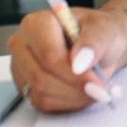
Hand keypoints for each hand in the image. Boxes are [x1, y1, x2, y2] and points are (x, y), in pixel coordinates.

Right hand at [7, 7, 126, 112]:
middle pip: (40, 77)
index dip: (71, 72)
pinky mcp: (25, 86)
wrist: (99, 47)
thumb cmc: (98, 34)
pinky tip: (80, 91)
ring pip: (40, 93)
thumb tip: (80, 61)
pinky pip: (42, 103)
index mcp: (37, 23)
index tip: (94, 80)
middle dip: (73, 86)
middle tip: (97, 87)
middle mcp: (22, 44)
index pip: (48, 55)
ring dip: (71, 96)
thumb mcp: (105, 30)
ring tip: (91, 86)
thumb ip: (94, 42)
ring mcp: (21, 67)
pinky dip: (66, 102)